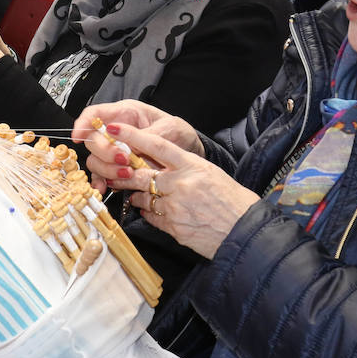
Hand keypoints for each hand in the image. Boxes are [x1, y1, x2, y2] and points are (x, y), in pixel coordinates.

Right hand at [72, 100, 206, 193]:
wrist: (188, 151)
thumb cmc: (178, 133)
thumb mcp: (169, 129)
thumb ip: (148, 136)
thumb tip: (129, 144)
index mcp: (125, 114)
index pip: (95, 113)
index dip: (83, 123)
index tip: (78, 136)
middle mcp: (115, 132)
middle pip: (93, 140)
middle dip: (104, 152)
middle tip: (124, 160)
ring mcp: (115, 151)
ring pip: (95, 160)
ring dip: (107, 170)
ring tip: (128, 174)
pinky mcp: (117, 168)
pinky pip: (102, 176)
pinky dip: (102, 183)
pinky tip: (106, 189)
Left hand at [72, 107, 257, 259]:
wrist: (243, 229)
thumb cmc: (230, 199)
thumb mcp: (209, 172)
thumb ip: (184, 166)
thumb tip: (160, 164)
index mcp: (191, 165)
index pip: (156, 145)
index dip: (131, 135)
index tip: (114, 129)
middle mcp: (181, 184)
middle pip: (140, 174)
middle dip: (122, 172)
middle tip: (113, 170)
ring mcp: (175, 207)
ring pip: (142, 197)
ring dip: (137, 195)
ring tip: (139, 194)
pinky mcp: (172, 226)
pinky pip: (150, 216)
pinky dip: (149, 212)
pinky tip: (156, 210)